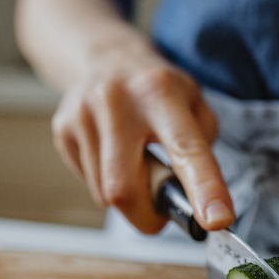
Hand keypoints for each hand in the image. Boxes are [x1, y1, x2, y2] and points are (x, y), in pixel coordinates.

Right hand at [51, 56, 234, 232]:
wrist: (106, 57)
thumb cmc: (159, 91)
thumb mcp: (195, 104)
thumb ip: (202, 151)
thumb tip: (198, 202)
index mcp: (161, 92)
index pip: (185, 148)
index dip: (204, 187)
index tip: (216, 221)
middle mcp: (117, 100)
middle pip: (126, 189)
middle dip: (147, 215)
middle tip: (162, 210)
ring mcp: (83, 114)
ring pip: (105, 194)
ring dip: (128, 197)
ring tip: (136, 164)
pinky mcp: (62, 128)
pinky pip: (88, 183)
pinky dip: (107, 184)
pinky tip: (113, 156)